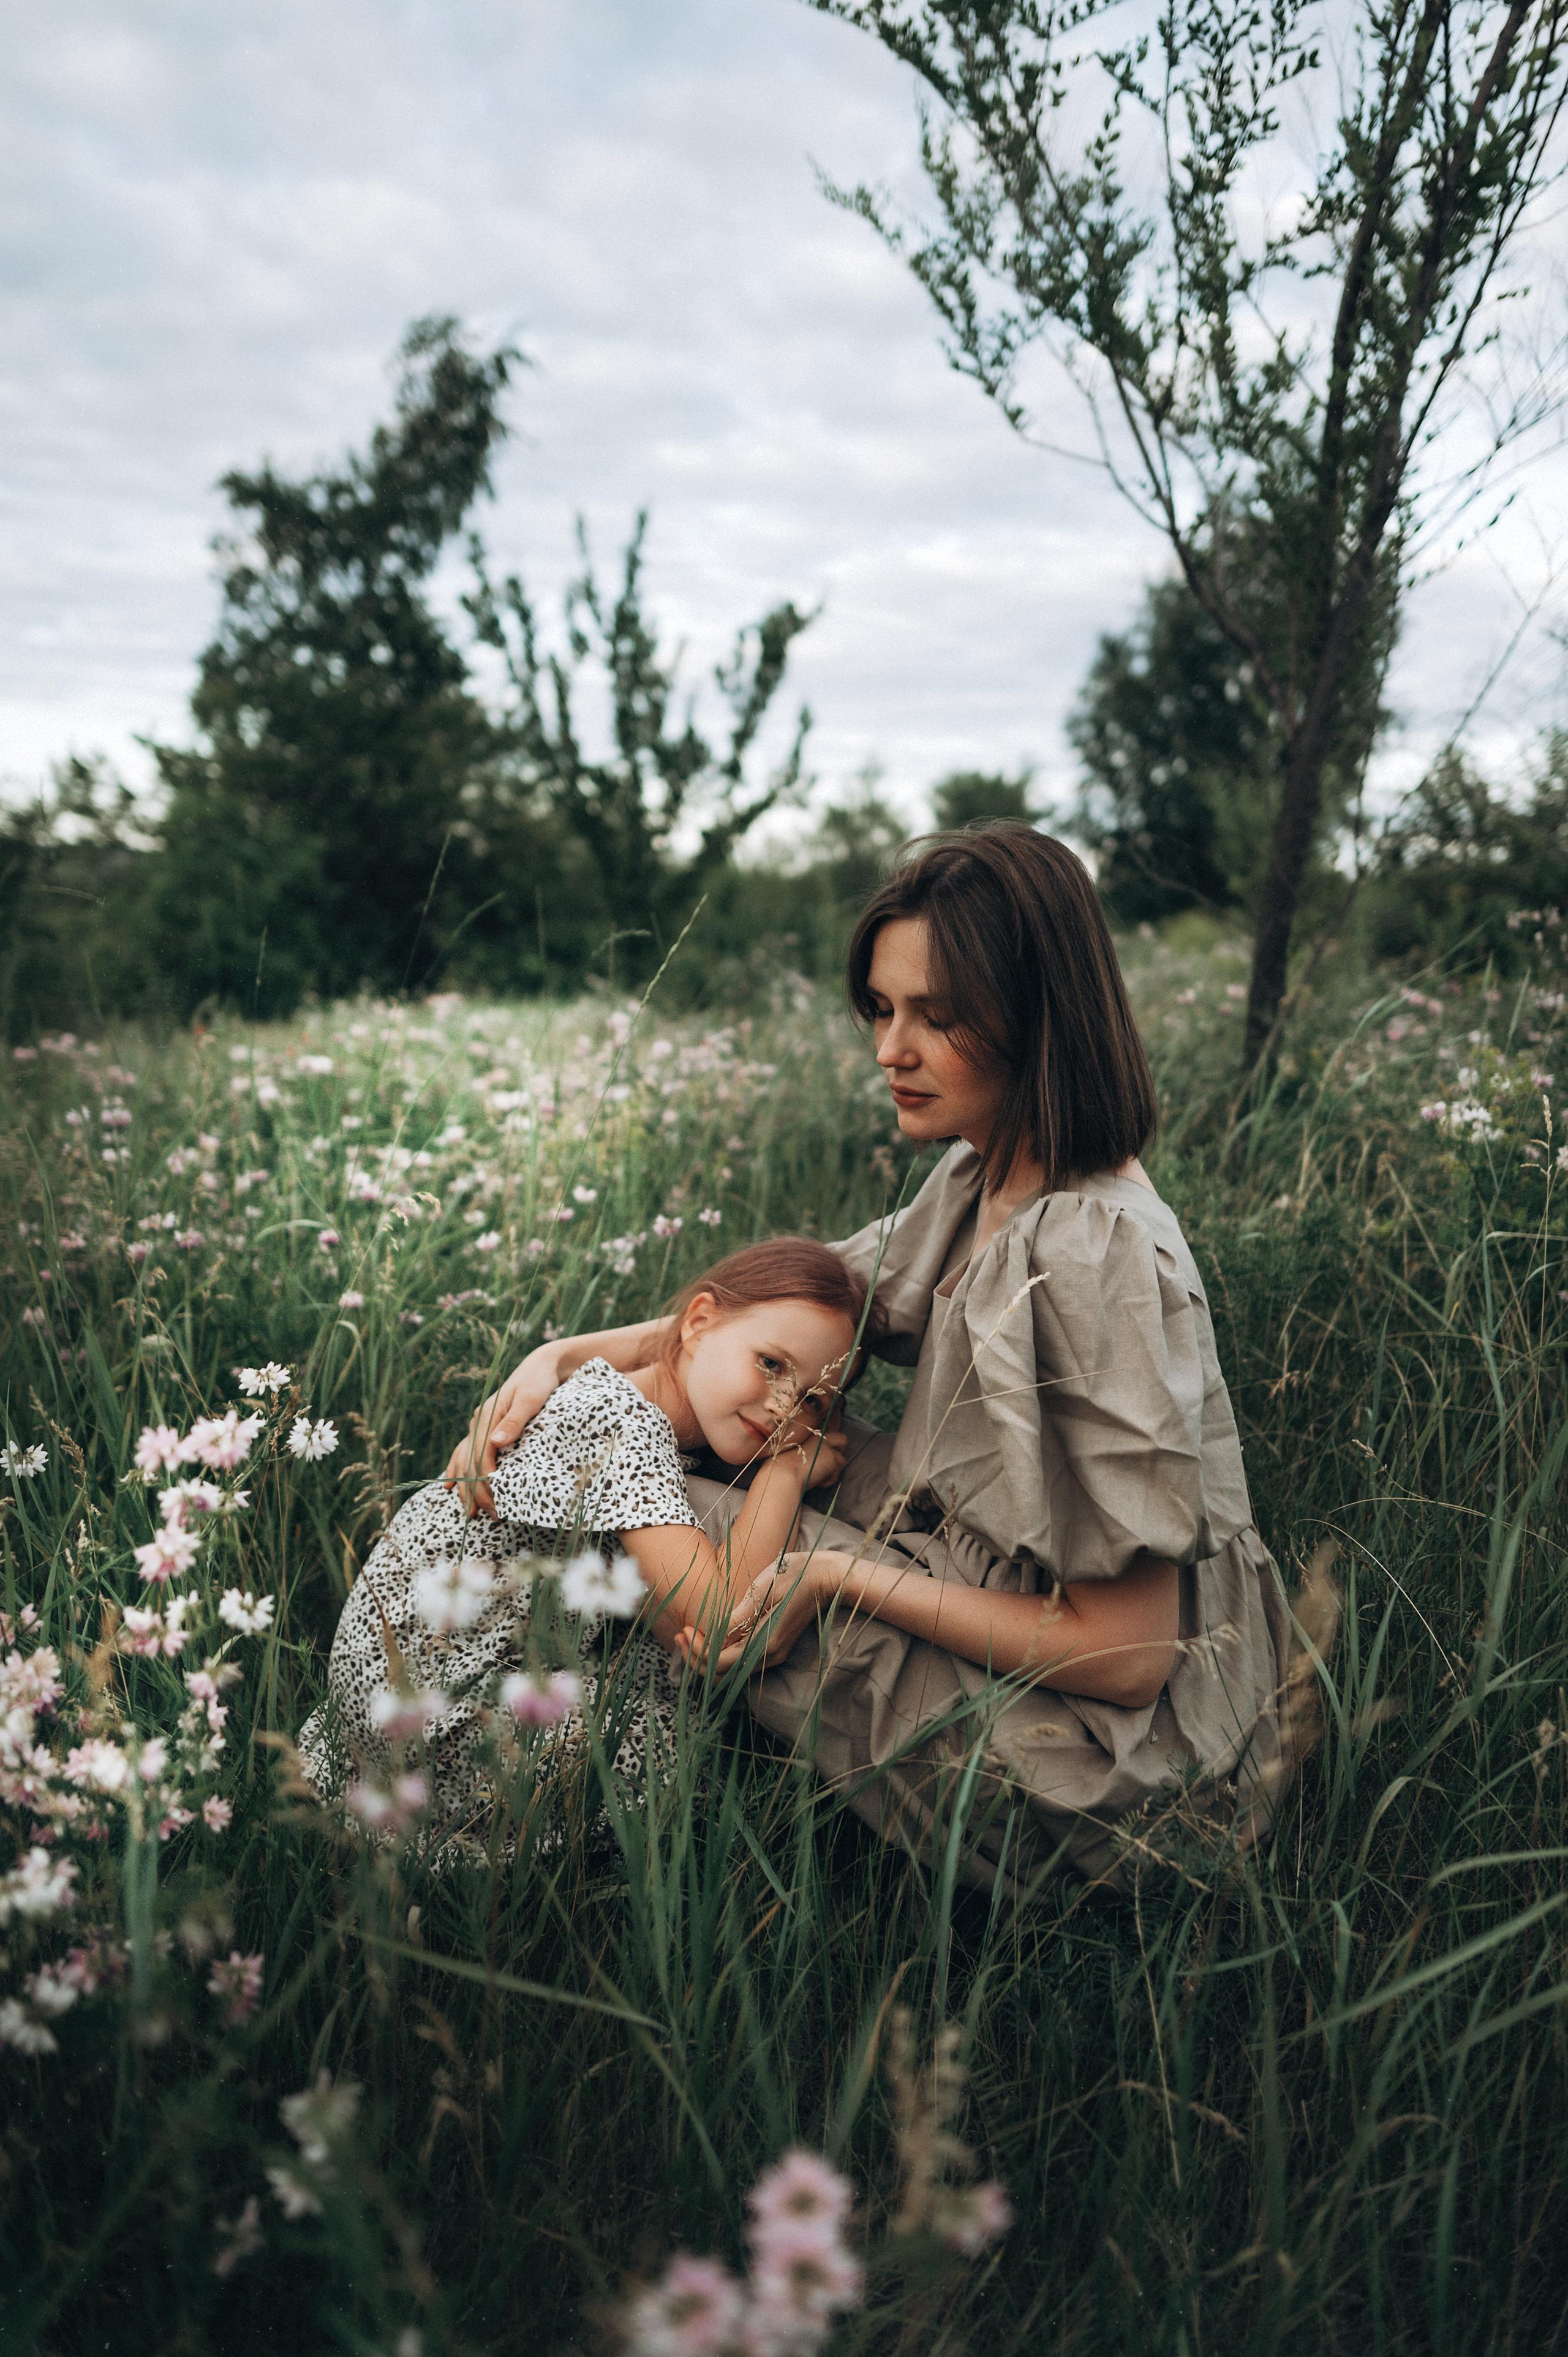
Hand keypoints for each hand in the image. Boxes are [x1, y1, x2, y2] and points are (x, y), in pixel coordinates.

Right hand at [440, 1347, 558, 1517]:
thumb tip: (497, 1441)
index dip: (484, 1477)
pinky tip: (451, 1487)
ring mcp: (480, 1425)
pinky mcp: (487, 1428)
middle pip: (470, 1461)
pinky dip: (458, 1470)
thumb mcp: (531, 1398)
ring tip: (469, 1512)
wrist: (542, 1366)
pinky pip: (466, 1452)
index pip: (480, 1452)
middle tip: (490, 1516)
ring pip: (464, 1460)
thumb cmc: (539, 1381)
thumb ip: (515, 1419)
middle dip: (476, 1491)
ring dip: (465, 1487)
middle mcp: (479, 1421)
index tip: (494, 1499)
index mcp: (488, 1415)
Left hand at [676, 1552, 837, 1674]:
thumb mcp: (762, 1590)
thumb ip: (737, 1617)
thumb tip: (713, 1635)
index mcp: (764, 1643)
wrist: (827, 1576)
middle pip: (722, 1672)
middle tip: (680, 1635)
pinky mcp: (774, 1646)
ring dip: (707, 1657)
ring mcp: (773, 1653)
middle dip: (696, 1658)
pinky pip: (741, 1659)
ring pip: (731, 1669)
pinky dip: (721, 1653)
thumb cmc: (795, 1575)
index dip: (697, 1651)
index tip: (685, 1630)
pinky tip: (711, 1637)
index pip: (719, 1662)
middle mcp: (768, 1655)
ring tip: (689, 1636)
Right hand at [770, 1404, 848, 1490]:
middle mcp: (819, 1436)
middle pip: (842, 1439)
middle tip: (830, 1464)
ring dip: (832, 1471)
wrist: (782, 1474)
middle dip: (840, 1452)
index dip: (828, 1444)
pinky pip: (836, 1475)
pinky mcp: (832, 1458)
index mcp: (808, 1432)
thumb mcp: (788, 1451)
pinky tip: (815, 1481)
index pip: (827, 1434)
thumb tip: (810, 1459)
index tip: (822, 1456)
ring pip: (842, 1460)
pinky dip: (827, 1481)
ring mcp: (827, 1446)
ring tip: (816, 1477)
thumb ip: (803, 1449)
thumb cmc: (778, 1467)